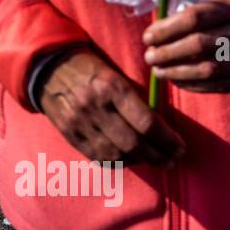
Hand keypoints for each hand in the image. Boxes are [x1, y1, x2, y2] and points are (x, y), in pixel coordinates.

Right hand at [38, 49, 185, 165]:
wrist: (48, 67)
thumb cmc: (91, 68)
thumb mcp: (116, 75)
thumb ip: (136, 99)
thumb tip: (161, 126)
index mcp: (111, 87)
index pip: (147, 123)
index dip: (168, 140)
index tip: (180, 147)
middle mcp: (95, 107)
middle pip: (134, 143)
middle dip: (158, 156)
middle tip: (172, 160)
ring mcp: (80, 123)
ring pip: (116, 154)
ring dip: (140, 161)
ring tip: (153, 160)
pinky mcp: (69, 134)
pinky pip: (97, 157)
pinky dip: (117, 162)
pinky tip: (129, 159)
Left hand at [143, 0, 229, 91]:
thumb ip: (200, 11)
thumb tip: (159, 28)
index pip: (196, 17)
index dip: (167, 29)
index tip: (148, 37)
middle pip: (201, 45)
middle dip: (169, 53)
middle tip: (149, 57)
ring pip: (211, 69)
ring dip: (179, 73)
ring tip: (159, 72)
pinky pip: (223, 86)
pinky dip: (196, 86)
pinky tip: (179, 82)